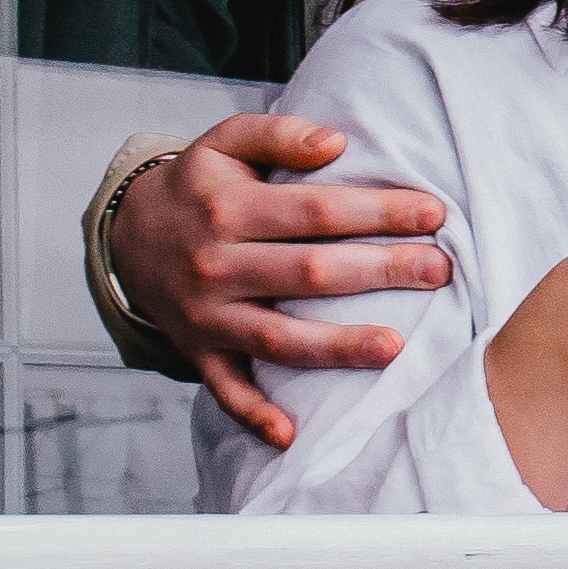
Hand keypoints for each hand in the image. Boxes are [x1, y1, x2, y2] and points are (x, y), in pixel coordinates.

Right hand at [122, 116, 452, 450]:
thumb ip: (279, 134)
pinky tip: (292, 434)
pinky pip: (226, 390)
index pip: (316, 211)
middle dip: (380, 271)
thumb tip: (335, 142)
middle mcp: (218, 266)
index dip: (377, 211)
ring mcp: (208, 316)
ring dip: (338, 347)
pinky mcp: (200, 352)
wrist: (128, 238)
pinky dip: (255, 415)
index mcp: (229, 210)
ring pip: (279, 339)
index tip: (433, 213)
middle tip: (439, 271)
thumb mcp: (224, 142)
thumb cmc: (198, 188)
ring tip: (395, 347)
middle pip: (310, 273)